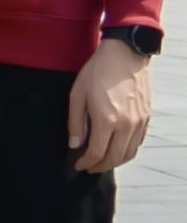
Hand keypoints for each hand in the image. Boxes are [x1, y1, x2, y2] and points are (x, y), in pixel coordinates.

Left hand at [72, 39, 154, 174]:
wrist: (125, 54)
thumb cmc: (97, 72)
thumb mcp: (77, 95)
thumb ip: (76, 123)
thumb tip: (75, 144)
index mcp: (107, 120)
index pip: (97, 153)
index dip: (86, 163)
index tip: (78, 165)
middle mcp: (127, 124)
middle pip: (115, 158)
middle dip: (100, 166)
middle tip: (89, 167)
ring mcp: (139, 121)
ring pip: (130, 153)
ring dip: (115, 162)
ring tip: (102, 162)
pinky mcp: (147, 116)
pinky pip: (138, 142)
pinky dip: (128, 150)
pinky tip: (117, 148)